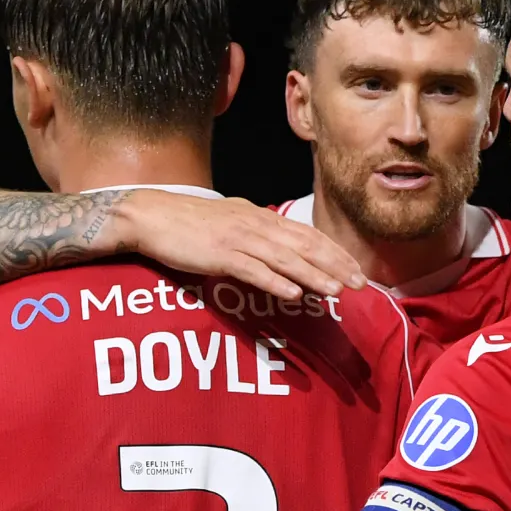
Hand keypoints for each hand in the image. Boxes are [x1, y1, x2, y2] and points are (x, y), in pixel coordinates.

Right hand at [118, 190, 366, 300]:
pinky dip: (274, 281)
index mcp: (260, 218)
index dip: (334, 251)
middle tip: (359, 283)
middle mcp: (255, 225)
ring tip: (336, 291)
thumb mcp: (231, 224)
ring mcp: (237, 239)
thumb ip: (257, 237)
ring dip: (313, 275)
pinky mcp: (219, 254)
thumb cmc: (189, 223)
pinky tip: (293, 294)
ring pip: (284, 258)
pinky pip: (252, 270)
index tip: (355, 268)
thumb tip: (283, 257)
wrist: (150, 216)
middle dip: (334, 264)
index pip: (307, 234)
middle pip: (304, 245)